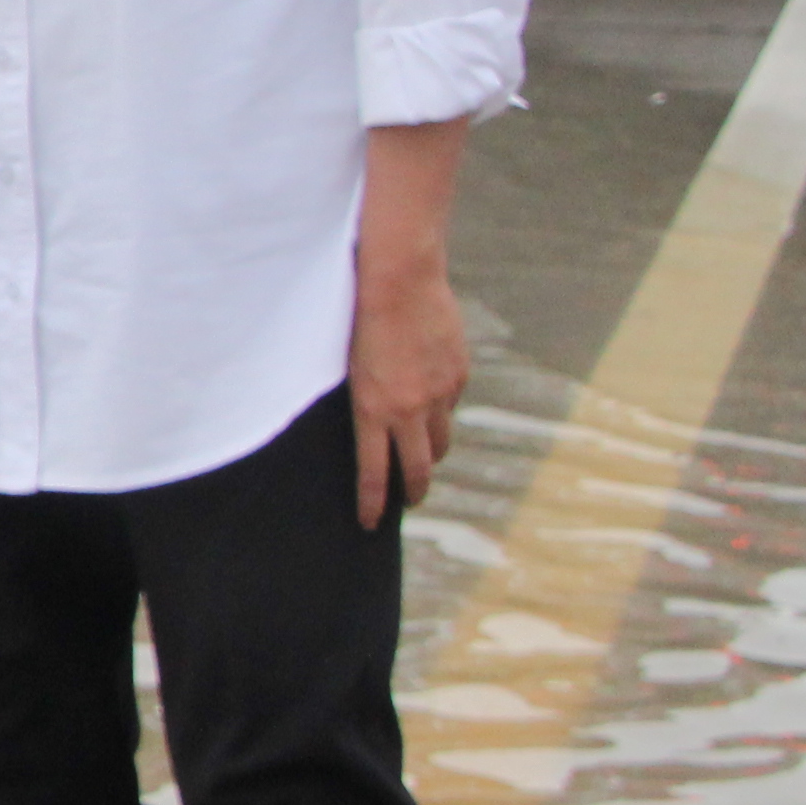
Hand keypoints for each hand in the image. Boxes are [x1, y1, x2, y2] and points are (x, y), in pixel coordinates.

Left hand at [348, 248, 467, 523]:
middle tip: (407, 503)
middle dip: (412, 492)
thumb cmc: (358, 318)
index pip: (373, 472)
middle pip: (416, 469)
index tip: (370, 524)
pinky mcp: (458, 375)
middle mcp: (409, 409)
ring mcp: (439, 393)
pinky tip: (430, 400)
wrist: (399, 280)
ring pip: (439, 441)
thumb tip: (373, 424)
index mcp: (372, 409)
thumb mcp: (347, 367)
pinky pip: (450, 405)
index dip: (372, 503)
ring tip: (421, 460)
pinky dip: (440, 410)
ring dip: (429, 454)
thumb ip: (364, 401)